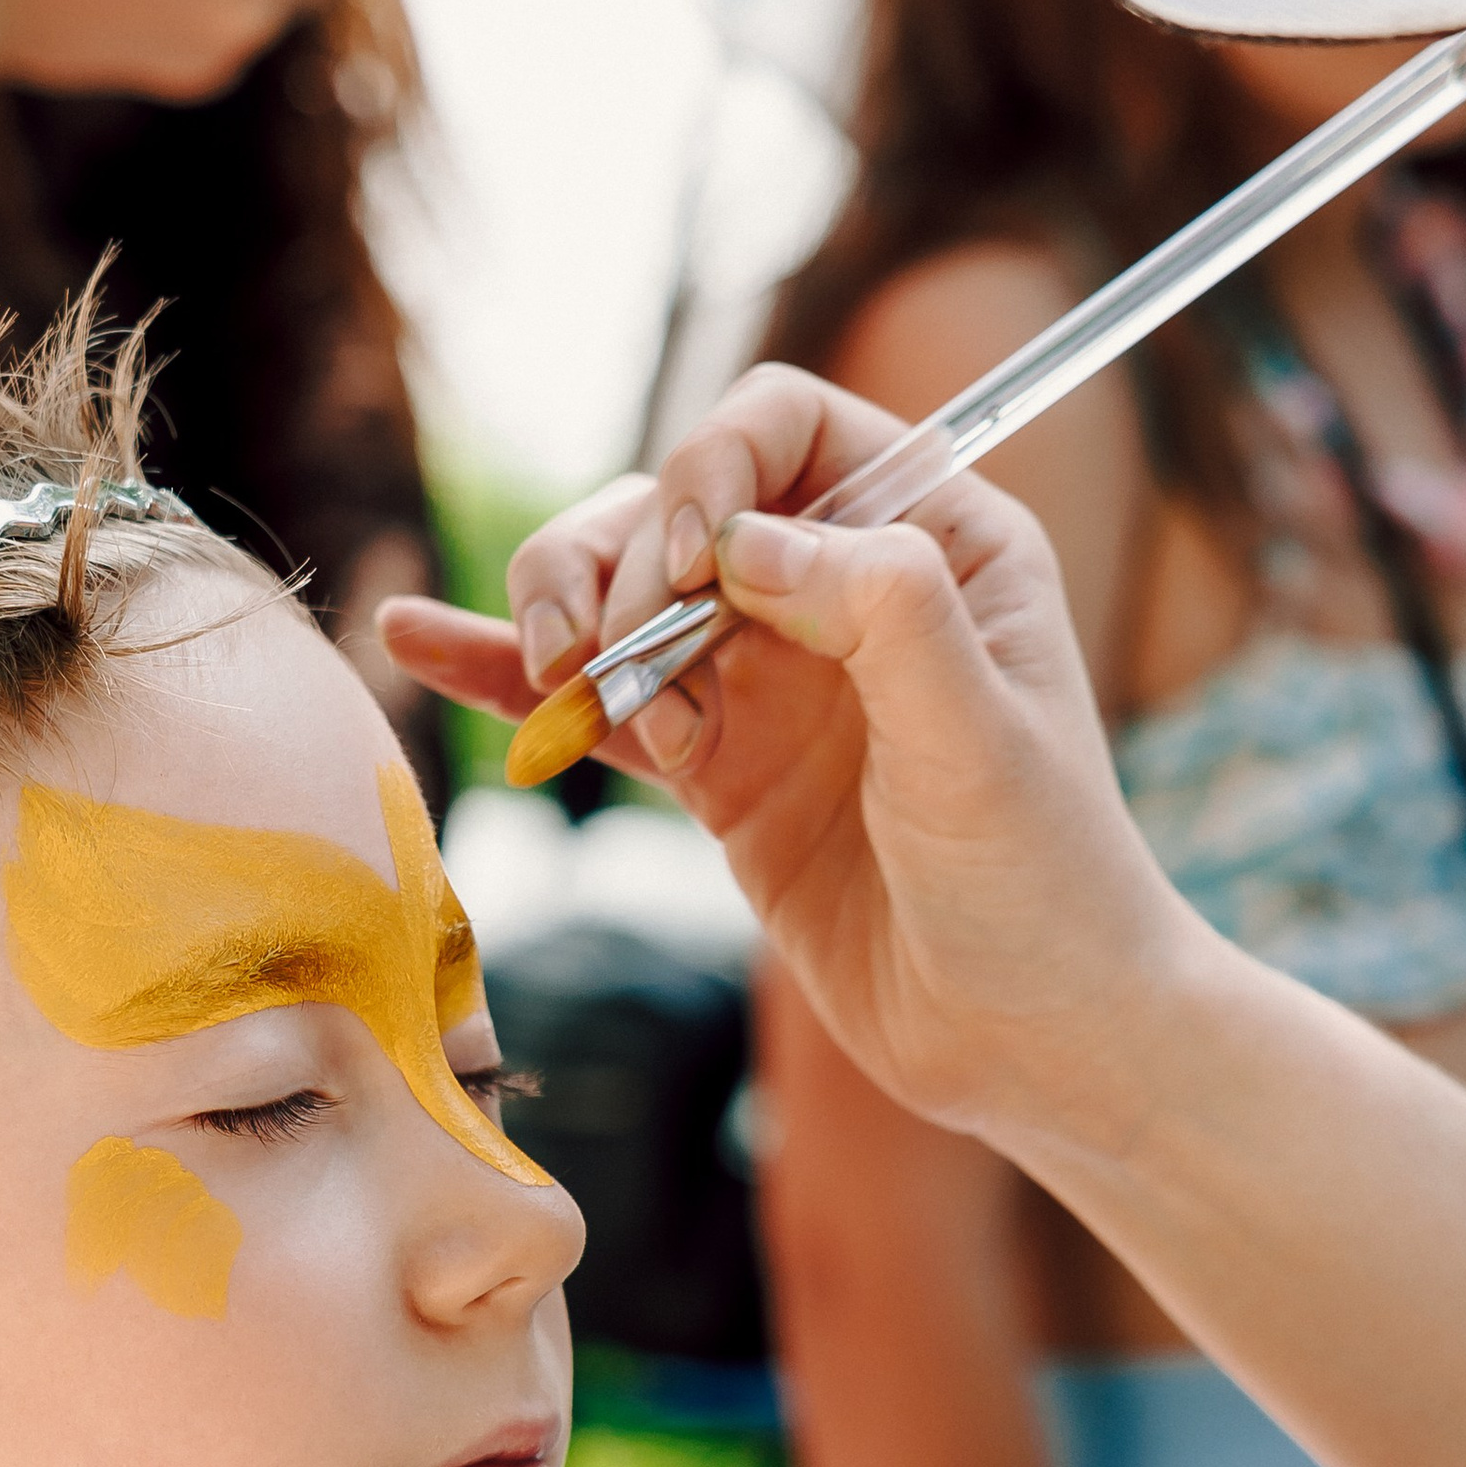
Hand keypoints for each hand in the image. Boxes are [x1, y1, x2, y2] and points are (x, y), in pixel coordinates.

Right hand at [380, 364, 1208, 1148]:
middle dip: (619, 558)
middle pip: (677, 501)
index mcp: (933, 538)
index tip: (687, 571)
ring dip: (563, 617)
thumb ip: (884, 611)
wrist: (1027, 1039)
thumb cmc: (1043, 883)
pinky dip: (511, 675)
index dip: (713, 469)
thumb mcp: (982, 739)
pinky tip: (422, 637)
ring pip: (624, 593)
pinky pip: (598, 701)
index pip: (785, 427)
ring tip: (559, 683)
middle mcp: (841, 587)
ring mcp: (768, 678)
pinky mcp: (714, 767)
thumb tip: (749, 539)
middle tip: (607, 657)